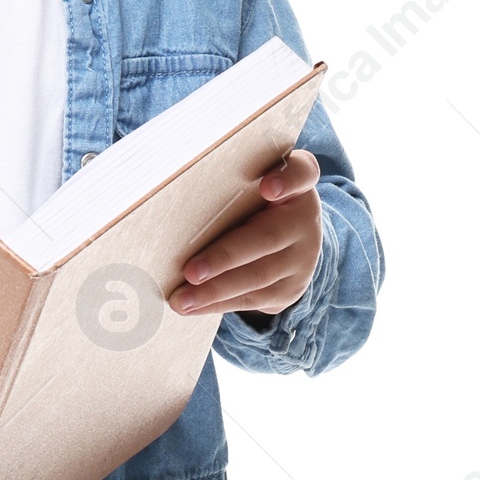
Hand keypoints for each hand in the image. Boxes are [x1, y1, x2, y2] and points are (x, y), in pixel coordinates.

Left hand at [169, 148, 322, 317]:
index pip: (302, 173)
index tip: (267, 188)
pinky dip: (218, 304)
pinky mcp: (290, 288)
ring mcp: (302, 259)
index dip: (286, 179)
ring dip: (215, 291)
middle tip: (190, 272)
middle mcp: (305, 220)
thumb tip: (174, 196)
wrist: (291, 245)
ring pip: (257, 276)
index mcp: (298, 186)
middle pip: (268, 237)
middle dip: (225, 257)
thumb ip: (234, 182)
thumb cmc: (256, 205)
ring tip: (181, 299)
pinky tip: (193, 306)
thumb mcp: (255, 186)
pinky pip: (252, 299)